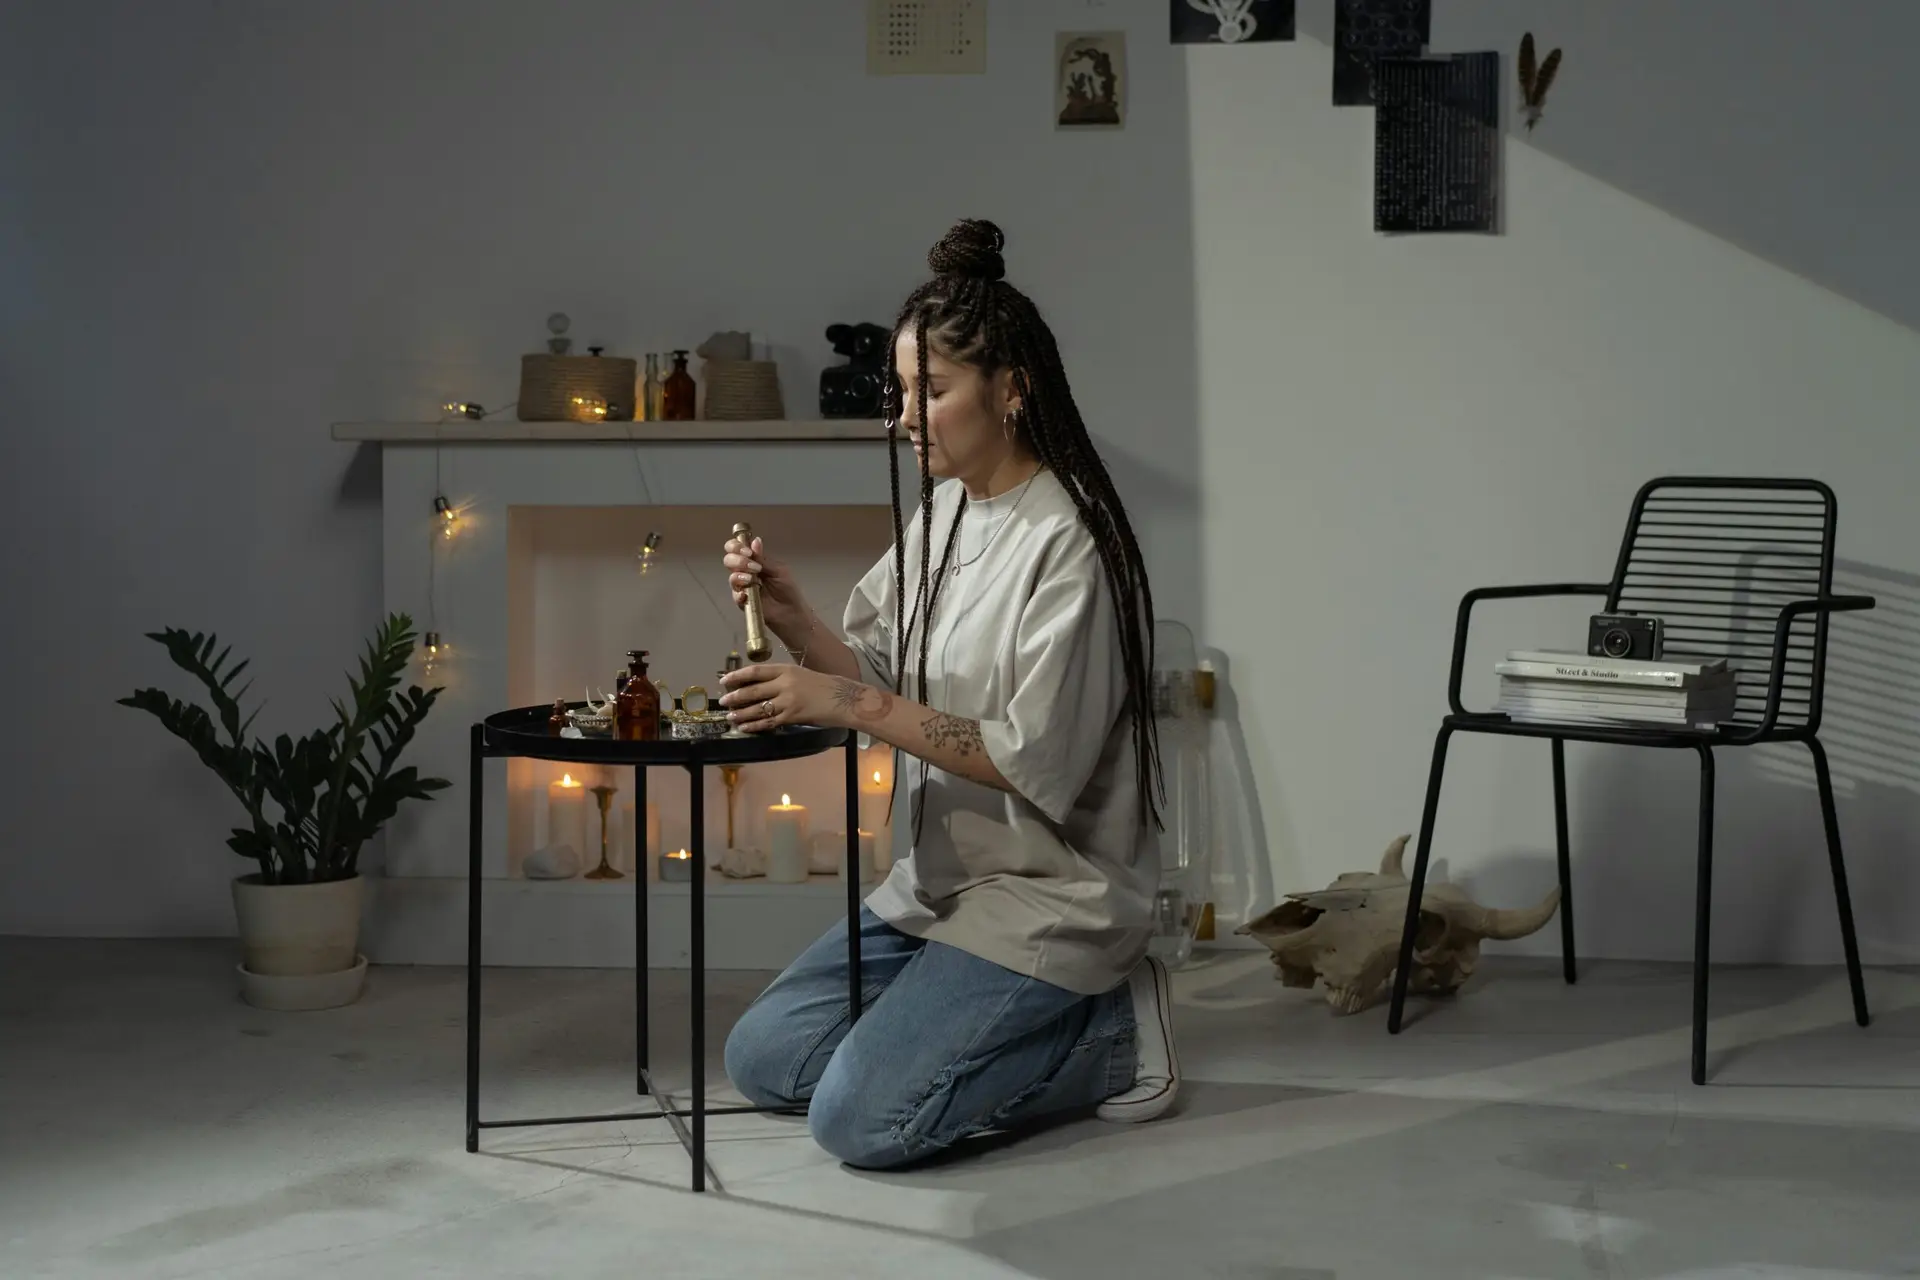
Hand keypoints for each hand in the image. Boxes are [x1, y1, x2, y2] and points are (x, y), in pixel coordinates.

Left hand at [718, 664, 848, 732]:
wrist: (843, 699)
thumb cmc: (822, 686)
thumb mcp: (800, 675)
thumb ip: (780, 679)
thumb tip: (757, 686)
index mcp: (786, 669)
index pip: (756, 671)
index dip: (737, 676)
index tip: (724, 681)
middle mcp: (785, 684)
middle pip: (753, 691)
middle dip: (735, 697)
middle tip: (723, 702)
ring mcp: (788, 701)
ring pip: (758, 708)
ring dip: (741, 713)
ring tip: (730, 717)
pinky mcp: (792, 716)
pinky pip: (768, 722)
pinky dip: (754, 726)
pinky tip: (745, 728)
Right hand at [721, 533, 808, 636]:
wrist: (791, 612)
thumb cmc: (787, 589)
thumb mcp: (778, 570)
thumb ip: (763, 558)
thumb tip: (754, 541)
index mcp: (754, 560)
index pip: (737, 548)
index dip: (736, 546)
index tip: (747, 551)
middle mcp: (745, 571)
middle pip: (729, 560)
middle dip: (737, 559)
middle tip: (752, 565)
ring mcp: (742, 586)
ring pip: (731, 576)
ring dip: (740, 574)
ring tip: (753, 579)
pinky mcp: (742, 601)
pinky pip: (735, 595)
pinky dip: (739, 593)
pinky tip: (746, 594)